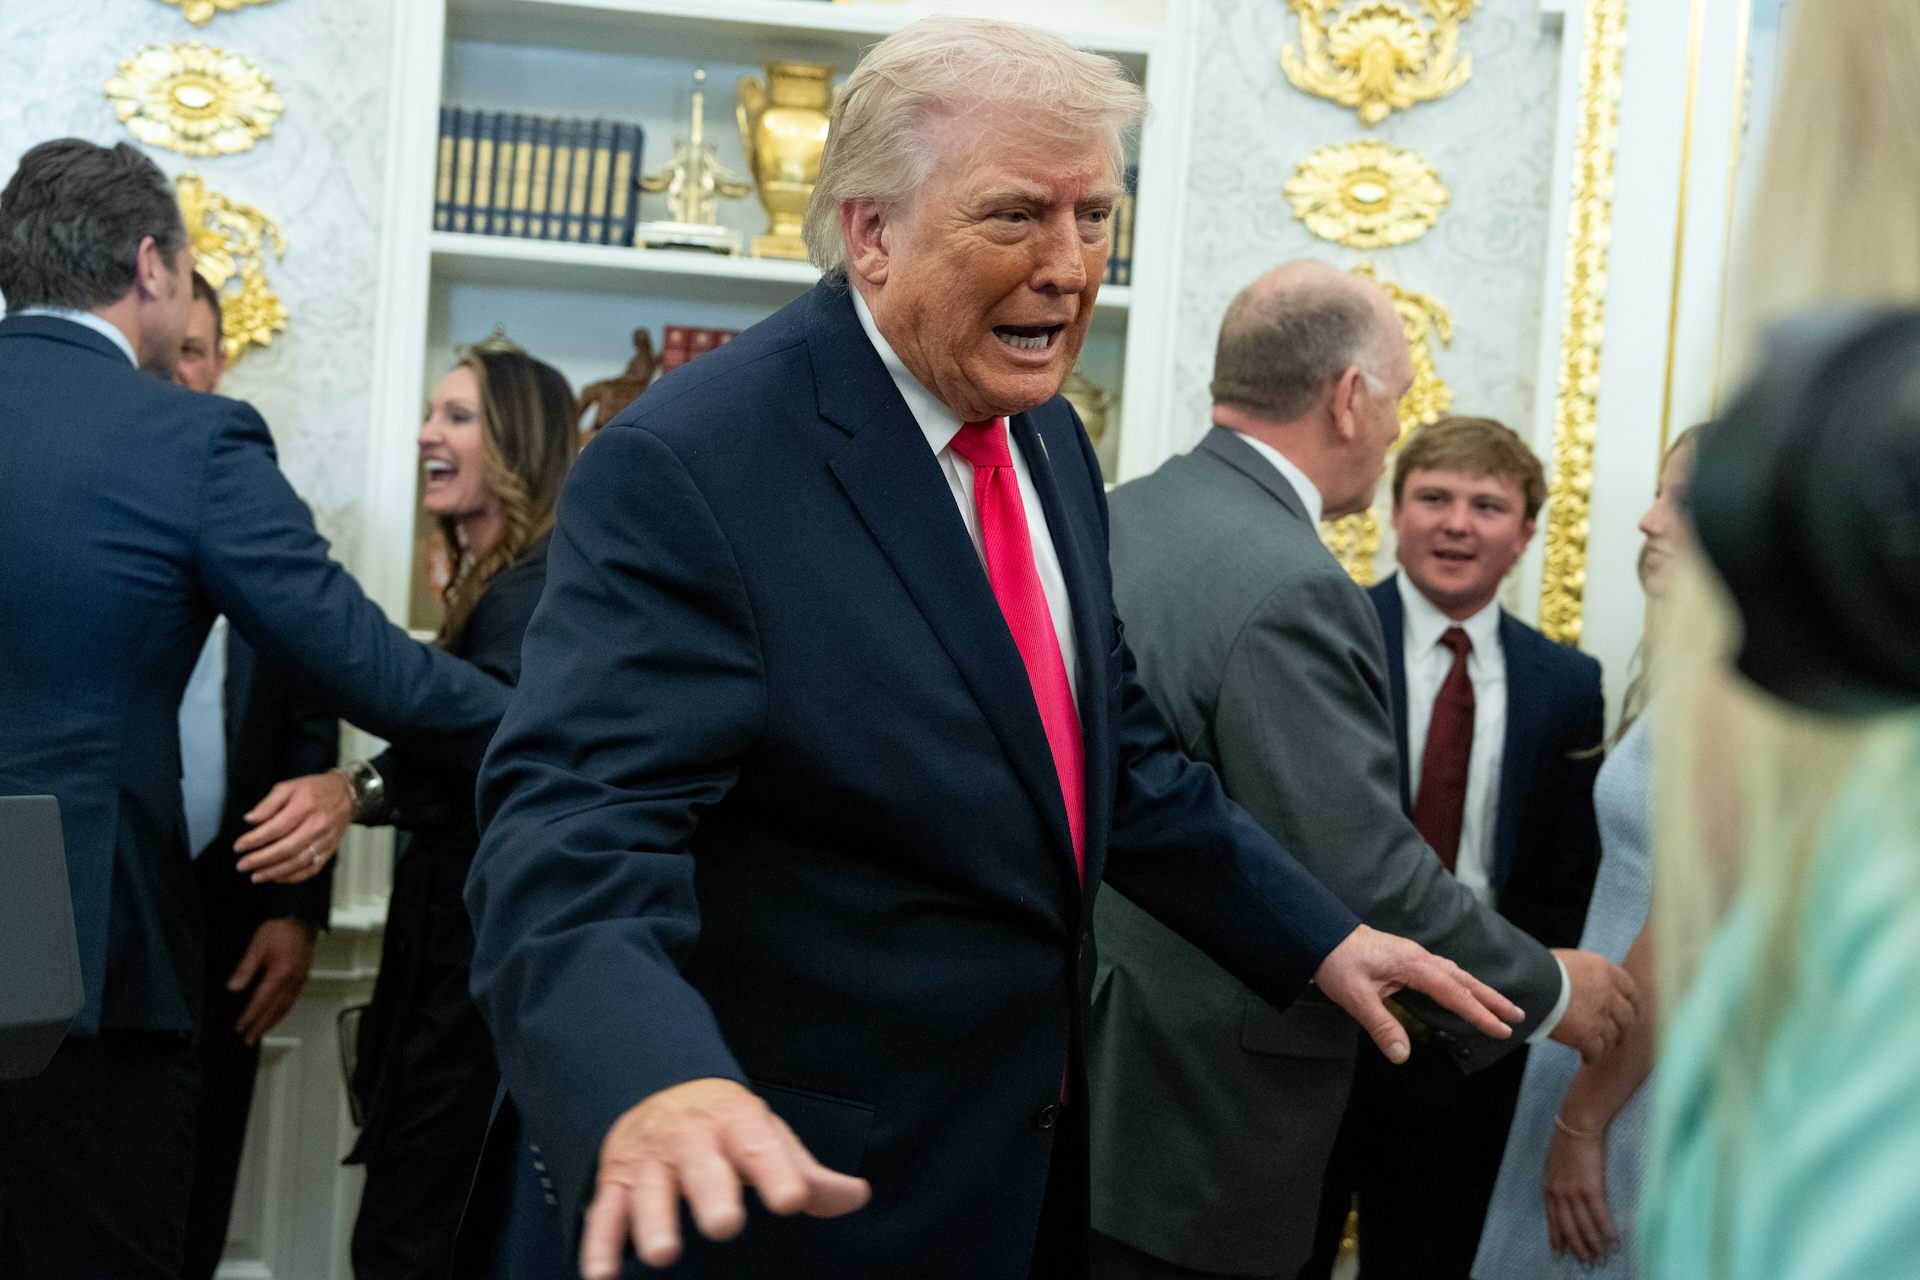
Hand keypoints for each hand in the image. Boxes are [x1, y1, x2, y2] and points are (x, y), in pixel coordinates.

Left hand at [228, 917, 316, 1044]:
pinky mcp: (302, 977)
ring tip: (262, 1031)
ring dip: (273, 1022)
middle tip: (250, 1039)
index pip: (262, 1002)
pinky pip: (292, 1000)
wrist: (299, 918)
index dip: (250, 1016)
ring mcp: (299, 980)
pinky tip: (278, 1014)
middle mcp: (292, 980)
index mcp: (280, 974)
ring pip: (286, 1007)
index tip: (241, 1027)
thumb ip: (245, 969)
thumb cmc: (281, 929)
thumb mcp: (257, 946)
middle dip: (261, 1026)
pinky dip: (283, 1012)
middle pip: (275, 1010)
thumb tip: (234, 987)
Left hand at [234, 772, 352, 883]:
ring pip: (299, 861)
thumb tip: (249, 820)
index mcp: (304, 806)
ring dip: (275, 872)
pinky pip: (313, 868)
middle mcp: (317, 825)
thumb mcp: (289, 787)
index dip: (254, 840)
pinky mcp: (331, 850)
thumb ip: (268, 803)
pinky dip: (294, 877)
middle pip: (286, 848)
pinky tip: (278, 878)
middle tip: (242, 865)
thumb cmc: (314, 790)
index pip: (276, 827)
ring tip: (255, 876)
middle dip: (261, 859)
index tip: (238, 847)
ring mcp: (326, 839)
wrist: (348, 795)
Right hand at [580, 1078, 869, 1277]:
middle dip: (712, 1193)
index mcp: (737, 1124)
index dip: (777, 1172)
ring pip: (649, 1190)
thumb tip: (857, 1197)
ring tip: (663, 1255)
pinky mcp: (615, 1182)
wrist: (660, 1089)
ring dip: (654, 1221)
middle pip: (702, 1166)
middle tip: (725, 1225)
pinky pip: (605, 1214)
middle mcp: (692, 1139)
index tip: (792, 1201)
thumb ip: (808, 1174)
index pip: (761, 1146)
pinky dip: (599, 1246)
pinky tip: (601, 1278)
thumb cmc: (729, 1129)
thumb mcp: (769, 1139)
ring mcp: (650, 1161)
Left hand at [1313, 925, 1524, 1063]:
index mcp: (1413, 965)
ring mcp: (1413, 956)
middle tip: (1518, 1016)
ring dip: (1479, 991)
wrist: (1319, 935)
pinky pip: (1442, 972)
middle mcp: (1419, 958)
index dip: (1479, 1012)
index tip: (1501, 1029)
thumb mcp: (1355, 997)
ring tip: (1500, 1007)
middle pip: (1464, 979)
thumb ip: (1381, 1025)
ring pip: (1455, 974)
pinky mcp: (1405, 958)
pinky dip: (1460, 984)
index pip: (1455, 992)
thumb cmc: (1336, 962)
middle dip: (1492, 999)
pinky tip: (1462, 992)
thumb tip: (1402, 1055)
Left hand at [1544, 1115, 1617, 1263]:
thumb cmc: (1568, 1138)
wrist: (1578, 1122)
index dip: (1557, 1236)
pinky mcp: (1591, 1188)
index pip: (1552, 1218)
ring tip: (1600, 1258)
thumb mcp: (1554, 1162)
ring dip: (1593, 1245)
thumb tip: (1563, 1192)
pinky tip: (1614, 1242)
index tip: (1560, 1251)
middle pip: (1568, 1227)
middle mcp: (1558, 1193)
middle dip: (1576, 1247)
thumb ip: (1557, 1180)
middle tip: (1585, 1262)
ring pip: (1584, 1226)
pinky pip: (1600, 1217)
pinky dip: (1607, 1232)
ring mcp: (1574, 1192)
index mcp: (1548, 1186)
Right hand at [1549, 948, 1639, 1060]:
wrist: (1528, 984)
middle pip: (1627, 1017)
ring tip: (1596, 1047)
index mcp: (1605, 971)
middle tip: (1617, 1034)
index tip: (1630, 1011)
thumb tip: (1588, 984)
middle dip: (1623, 1027)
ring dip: (1606, 1043)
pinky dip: (1591, 1056)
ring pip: (1613, 1037)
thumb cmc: (1540, 970)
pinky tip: (1585, 1057)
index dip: (1632, 1004)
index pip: (1630, 990)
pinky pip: (1597, 1052)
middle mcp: (1608, 994)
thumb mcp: (1570, 961)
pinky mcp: (1588, 1036)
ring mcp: (1600, 1017)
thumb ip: (1587, 974)